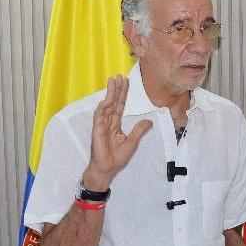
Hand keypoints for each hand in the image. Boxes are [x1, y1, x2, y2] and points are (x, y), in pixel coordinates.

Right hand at [82, 75, 153, 189]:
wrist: (107, 168)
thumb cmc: (117, 157)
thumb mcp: (132, 142)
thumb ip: (139, 130)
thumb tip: (149, 121)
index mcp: (116, 124)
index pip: (120, 105)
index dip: (123, 94)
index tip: (126, 82)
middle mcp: (108, 122)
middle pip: (113, 102)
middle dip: (116, 89)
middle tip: (118, 76)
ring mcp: (102, 126)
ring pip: (106, 106)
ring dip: (109, 94)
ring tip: (112, 82)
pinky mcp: (97, 132)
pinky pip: (99, 118)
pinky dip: (102, 110)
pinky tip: (105, 101)